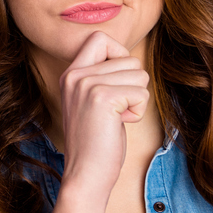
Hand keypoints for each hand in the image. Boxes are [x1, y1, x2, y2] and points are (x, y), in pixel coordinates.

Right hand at [57, 31, 149, 201]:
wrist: (85, 174)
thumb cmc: (96, 142)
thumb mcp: (90, 101)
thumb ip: (101, 77)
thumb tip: (129, 59)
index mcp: (71, 74)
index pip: (99, 38)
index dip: (118, 54)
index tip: (118, 81)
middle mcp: (76, 75)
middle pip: (128, 58)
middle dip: (133, 85)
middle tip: (115, 109)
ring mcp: (87, 85)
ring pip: (139, 74)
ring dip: (137, 99)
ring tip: (116, 117)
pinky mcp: (103, 98)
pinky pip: (141, 92)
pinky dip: (138, 111)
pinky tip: (120, 124)